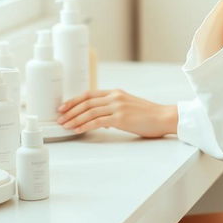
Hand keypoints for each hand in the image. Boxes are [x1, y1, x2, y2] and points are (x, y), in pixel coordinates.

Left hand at [56, 89, 176, 137]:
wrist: (163, 117)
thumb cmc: (148, 115)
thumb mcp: (129, 106)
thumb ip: (114, 108)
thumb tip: (101, 118)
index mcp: (116, 93)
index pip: (89, 94)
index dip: (74, 100)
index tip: (63, 107)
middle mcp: (115, 97)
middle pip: (86, 102)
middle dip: (70, 110)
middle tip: (59, 117)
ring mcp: (118, 107)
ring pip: (90, 111)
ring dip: (74, 119)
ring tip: (65, 125)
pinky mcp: (121, 118)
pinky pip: (98, 121)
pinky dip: (85, 125)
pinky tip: (77, 130)